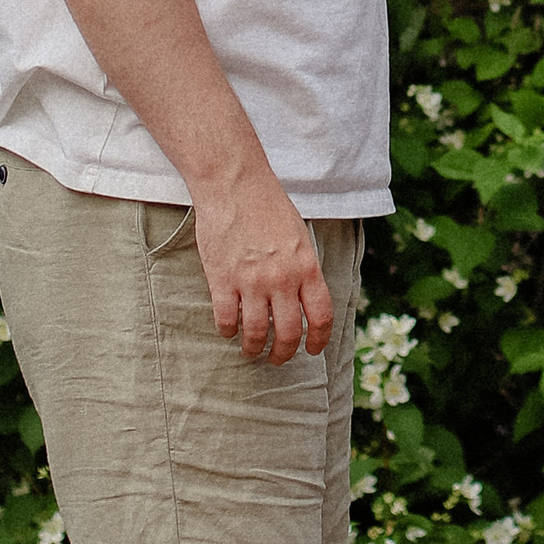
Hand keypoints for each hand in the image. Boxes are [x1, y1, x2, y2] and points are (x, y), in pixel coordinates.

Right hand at [194, 170, 333, 360]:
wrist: (235, 184)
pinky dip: (228, 331)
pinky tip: (228, 330)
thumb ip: (303, 268)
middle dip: (284, 353)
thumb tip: (302, 298)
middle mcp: (283, 279)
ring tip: (251, 350)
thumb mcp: (299, 236)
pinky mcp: (222, 280)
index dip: (318, 339)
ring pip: (257, 333)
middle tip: (277, 358)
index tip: (312, 350)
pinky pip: (226, 320)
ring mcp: (252, 282)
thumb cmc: (268, 205)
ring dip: (254, 348)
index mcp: (307, 267)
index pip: (321, 316)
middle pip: (289, 333)